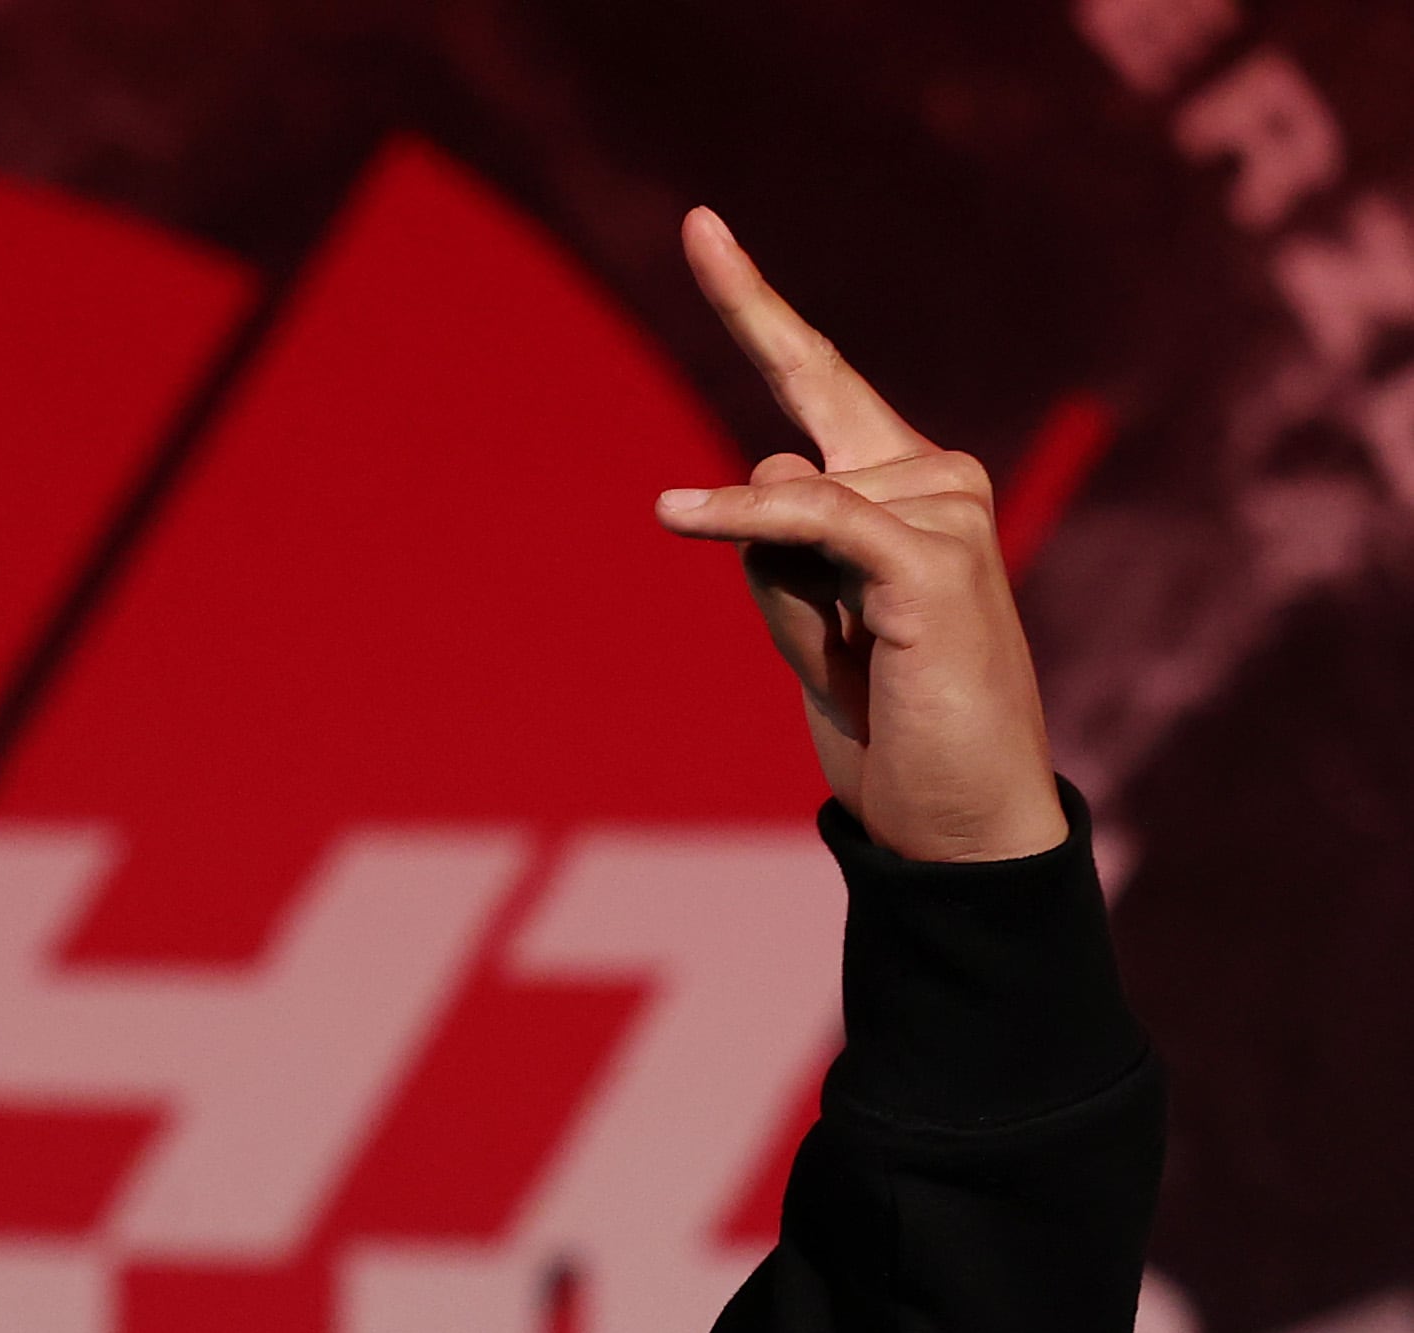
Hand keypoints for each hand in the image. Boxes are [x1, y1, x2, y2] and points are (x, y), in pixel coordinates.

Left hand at [650, 209, 1063, 862]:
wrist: (955, 812)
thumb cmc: (883, 719)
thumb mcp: (801, 624)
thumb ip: (775, 544)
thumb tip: (775, 465)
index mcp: (898, 485)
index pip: (815, 373)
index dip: (754, 300)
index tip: (701, 224)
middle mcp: (935, 477)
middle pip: (787, 464)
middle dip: (772, 539)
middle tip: (793, 489)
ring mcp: (947, 511)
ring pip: (790, 513)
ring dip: (790, 607)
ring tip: (866, 667)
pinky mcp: (936, 560)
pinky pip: (812, 519)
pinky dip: (743, 520)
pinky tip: (673, 516)